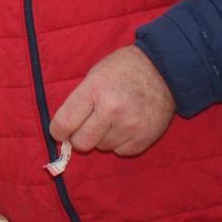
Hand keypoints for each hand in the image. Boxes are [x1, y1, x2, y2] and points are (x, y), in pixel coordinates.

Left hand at [49, 44, 176, 156]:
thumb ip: (79, 102)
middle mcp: (111, 110)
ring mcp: (130, 126)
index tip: (60, 131)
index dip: (58, 131)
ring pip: (102, 147)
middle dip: (79, 137)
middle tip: (87, 126)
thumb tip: (63, 130)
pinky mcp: (145, 138)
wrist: (164, 70)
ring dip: (102, 138)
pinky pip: (121, 151)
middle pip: (81, 142)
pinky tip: (126, 126)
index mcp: (94, 90)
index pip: (64, 123)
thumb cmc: (123, 70)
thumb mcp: (94, 76)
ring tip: (113, 120)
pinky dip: (120, 142)